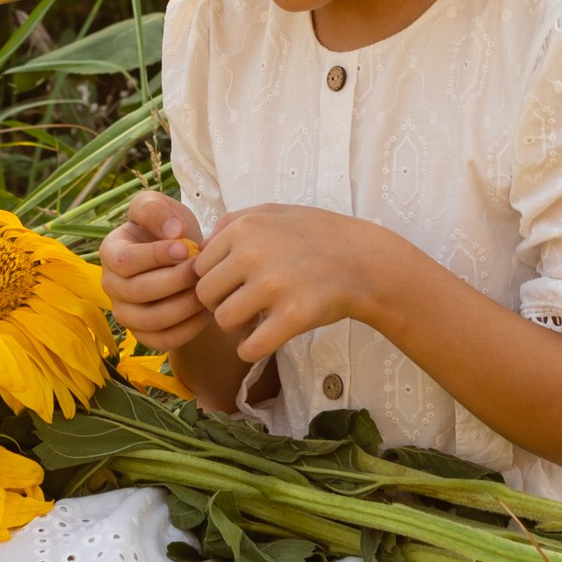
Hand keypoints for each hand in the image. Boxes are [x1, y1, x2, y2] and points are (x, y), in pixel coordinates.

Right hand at [99, 191, 210, 350]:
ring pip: (151, 319)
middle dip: (174, 281)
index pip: (124, 260)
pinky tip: (207, 310)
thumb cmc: (170, 230)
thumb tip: (173, 231)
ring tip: (206, 290)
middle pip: (137, 291)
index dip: (155, 256)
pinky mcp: (144, 335)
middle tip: (201, 270)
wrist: (185, 261)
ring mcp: (125, 314)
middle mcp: (111, 285)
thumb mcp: (161, 207)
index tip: (186, 248)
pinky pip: (164, 340)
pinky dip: (189, 328)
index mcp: (110, 252)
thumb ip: (156, 210)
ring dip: (183, 305)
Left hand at [191, 205, 392, 364]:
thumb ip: (232, 222)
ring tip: (258, 320)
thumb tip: (197, 250)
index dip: (214, 281)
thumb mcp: (273, 211)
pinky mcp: (292, 316)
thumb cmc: (317, 235)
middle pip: (206, 295)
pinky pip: (249, 348)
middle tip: (246, 306)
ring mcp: (273, 285)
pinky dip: (251, 350)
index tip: (235, 286)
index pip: (199, 267)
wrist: (364, 261)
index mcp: (244, 227)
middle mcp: (253, 253)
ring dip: (237, 328)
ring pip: (224, 321)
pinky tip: (264, 340)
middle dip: (221, 304)